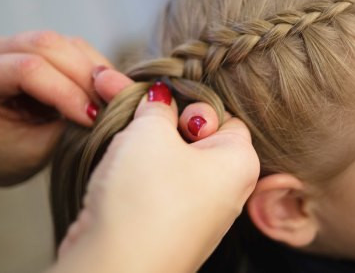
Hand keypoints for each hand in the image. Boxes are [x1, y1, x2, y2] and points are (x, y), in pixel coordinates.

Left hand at [0, 31, 113, 185]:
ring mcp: (15, 45)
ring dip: (93, 70)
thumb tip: (101, 113)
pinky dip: (93, 68)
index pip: (28, 69)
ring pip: (65, 43)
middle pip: (48, 44)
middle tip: (107, 106)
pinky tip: (103, 91)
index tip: (91, 119)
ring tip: (108, 99)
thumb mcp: (29, 153)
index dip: (66, 92)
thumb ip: (65, 130)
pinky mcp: (38, 49)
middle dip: (85, 75)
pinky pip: (73, 48)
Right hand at [51, 80, 259, 272]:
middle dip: (161, 121)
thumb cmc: (145, 197)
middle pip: (195, 137)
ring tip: (119, 137)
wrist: (114, 268)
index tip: (166, 105)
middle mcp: (226, 190)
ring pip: (171, 162)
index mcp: (239, 163)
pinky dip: (136, 173)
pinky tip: (114, 169)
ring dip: (143, 145)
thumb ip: (157, 106)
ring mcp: (197, 212)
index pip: (225, 116)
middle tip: (131, 106)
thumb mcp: (151, 132)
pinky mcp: (168, 227)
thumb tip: (159, 98)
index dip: (192, 106)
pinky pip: (157, 187)